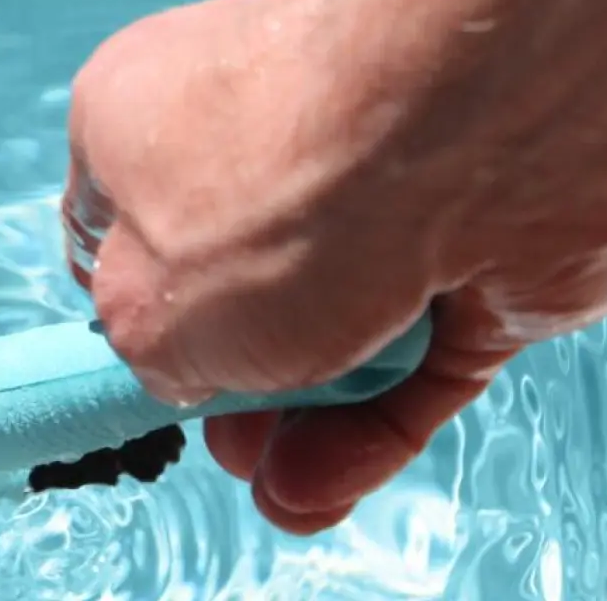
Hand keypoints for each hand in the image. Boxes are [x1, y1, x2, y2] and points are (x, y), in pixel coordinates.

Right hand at [61, 0, 606, 533]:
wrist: (484, 133)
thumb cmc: (281, 190)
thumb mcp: (147, 310)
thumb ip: (147, 353)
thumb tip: (186, 371)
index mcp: (148, 115)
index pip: (122, 221)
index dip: (131, 301)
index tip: (143, 371)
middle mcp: (263, 138)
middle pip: (234, 288)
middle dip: (229, 386)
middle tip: (228, 445)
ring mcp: (376, 196)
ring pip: (333, 334)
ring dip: (302, 423)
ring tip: (284, 491)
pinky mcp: (472, 253)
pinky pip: (418, 358)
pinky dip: (378, 426)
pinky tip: (330, 488)